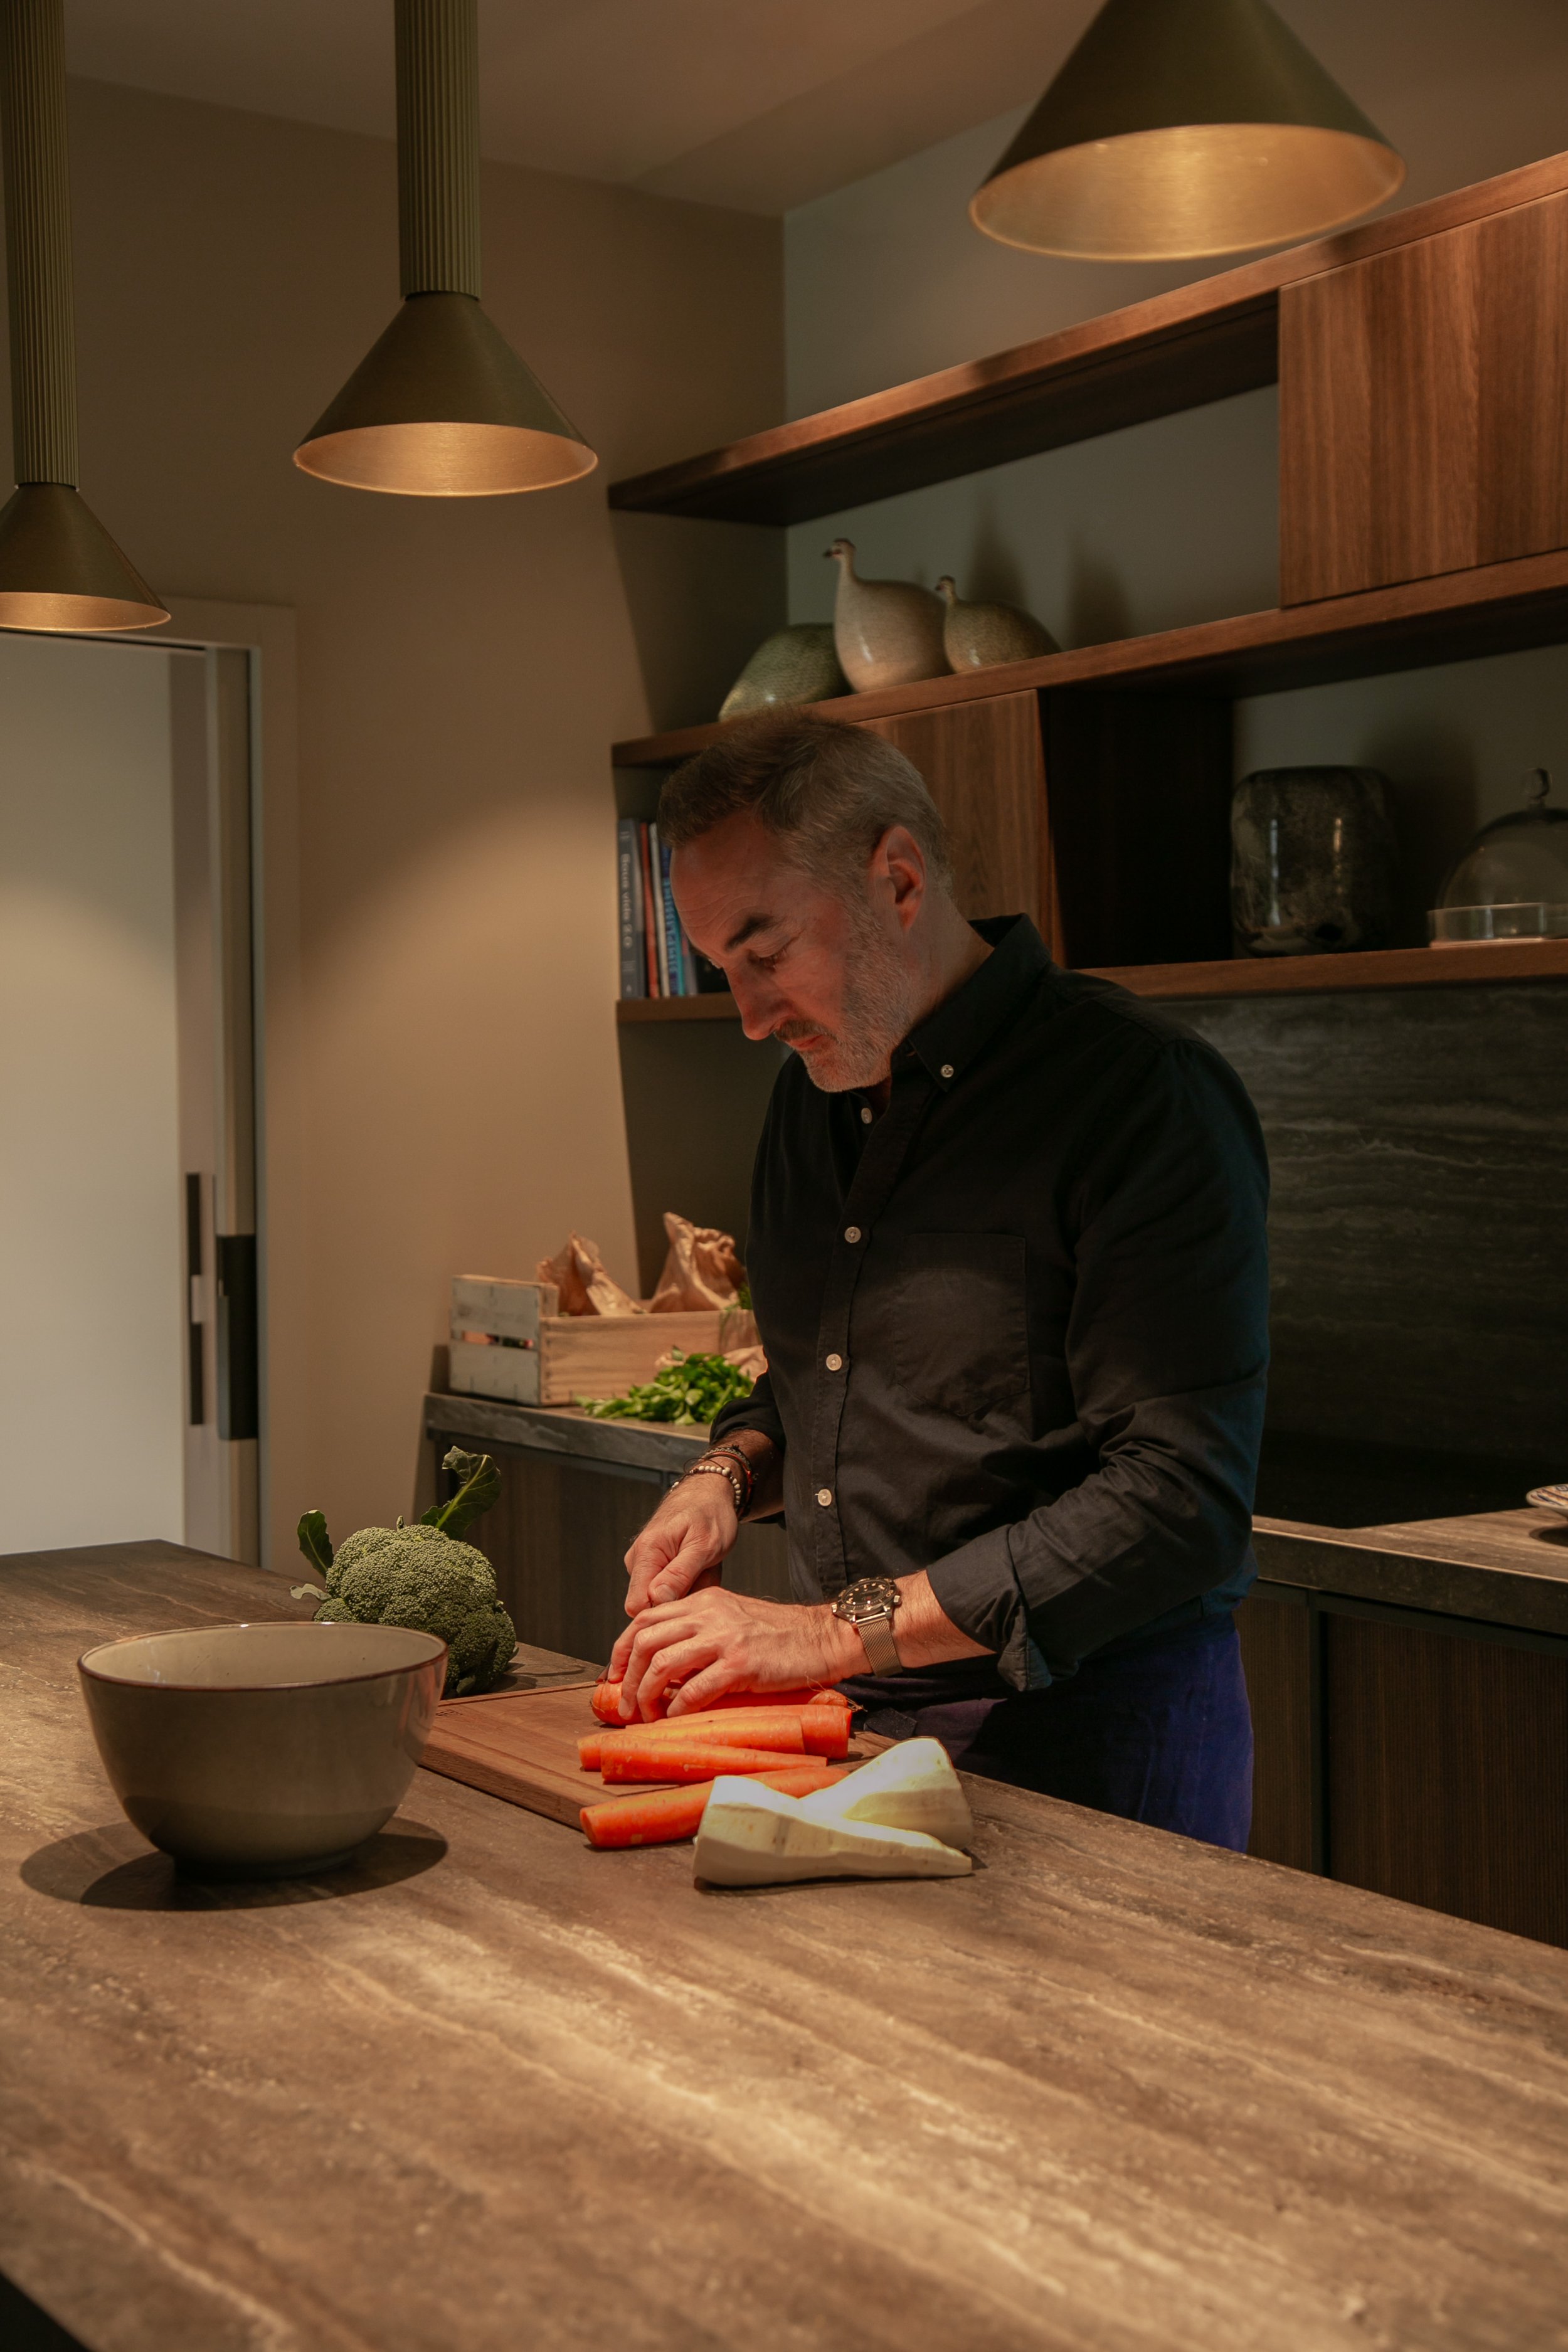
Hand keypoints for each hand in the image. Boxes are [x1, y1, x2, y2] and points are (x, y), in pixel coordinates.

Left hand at [609, 1586, 856, 1719]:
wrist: (822, 1638)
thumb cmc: (780, 1636)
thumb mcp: (732, 1619)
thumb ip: (699, 1632)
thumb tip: (663, 1665)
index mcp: (703, 1601)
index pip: (644, 1619)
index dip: (621, 1650)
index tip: (614, 1676)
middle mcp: (709, 1614)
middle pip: (645, 1641)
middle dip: (626, 1678)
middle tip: (624, 1705)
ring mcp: (724, 1638)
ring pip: (662, 1665)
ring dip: (646, 1697)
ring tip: (646, 1717)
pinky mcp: (741, 1664)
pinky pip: (694, 1689)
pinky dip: (678, 1708)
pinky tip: (676, 1718)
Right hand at [624, 1474, 736, 1615]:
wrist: (708, 1493)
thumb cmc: (709, 1513)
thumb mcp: (704, 1545)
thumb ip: (680, 1574)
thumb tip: (657, 1599)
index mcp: (646, 1553)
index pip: (637, 1606)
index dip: (664, 1610)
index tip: (689, 1597)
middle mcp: (637, 1560)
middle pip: (654, 1604)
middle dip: (682, 1597)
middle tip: (704, 1574)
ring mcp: (644, 1564)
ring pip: (665, 1598)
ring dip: (690, 1589)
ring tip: (703, 1567)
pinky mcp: (653, 1567)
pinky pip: (670, 1588)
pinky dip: (689, 1582)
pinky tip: (699, 1567)